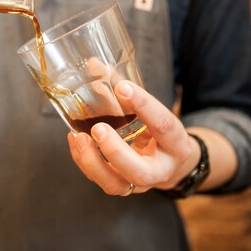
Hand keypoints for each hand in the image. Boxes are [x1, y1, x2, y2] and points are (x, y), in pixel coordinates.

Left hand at [67, 80, 198, 195]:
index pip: (163, 125)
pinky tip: (75, 140)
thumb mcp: (153, 111)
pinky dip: (84, 161)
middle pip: (140, 171)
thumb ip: (126, 89)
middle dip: (116, 152)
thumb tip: (93, 64)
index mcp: (175, 143)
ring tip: (79, 137)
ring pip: (117, 185)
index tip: (122, 87)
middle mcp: (161, 168)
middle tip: (99, 128)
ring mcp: (140, 183)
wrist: (170, 162)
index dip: (144, 106)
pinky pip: (101, 181)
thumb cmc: (157, 130)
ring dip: (93, 162)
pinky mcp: (122, 186)